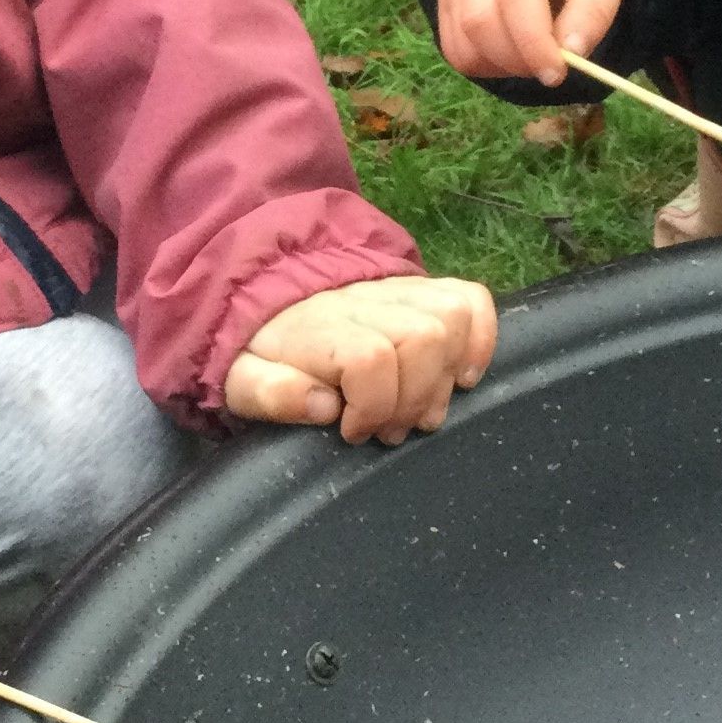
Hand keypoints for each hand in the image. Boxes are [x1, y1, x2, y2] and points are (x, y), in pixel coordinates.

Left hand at [223, 274, 497, 445]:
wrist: (265, 306)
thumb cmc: (261, 355)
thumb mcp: (241, 382)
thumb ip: (269, 392)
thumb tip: (322, 405)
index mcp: (317, 327)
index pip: (371, 356)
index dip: (373, 406)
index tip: (352, 432)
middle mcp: (362, 301)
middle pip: (422, 336)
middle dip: (414, 398)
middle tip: (390, 429)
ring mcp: (396, 292)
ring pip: (451, 315)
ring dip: (446, 375)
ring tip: (420, 409)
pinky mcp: (420, 291)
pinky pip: (470, 298)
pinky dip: (480, 338)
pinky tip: (461, 376)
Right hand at [437, 0, 631, 87]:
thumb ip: (595, 7)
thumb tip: (571, 52)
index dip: (533, 41)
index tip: (556, 73)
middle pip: (480, 20)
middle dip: (516, 59)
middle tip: (551, 69)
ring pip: (463, 40)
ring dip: (499, 66)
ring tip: (533, 58)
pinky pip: (453, 48)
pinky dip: (482, 65)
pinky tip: (510, 55)